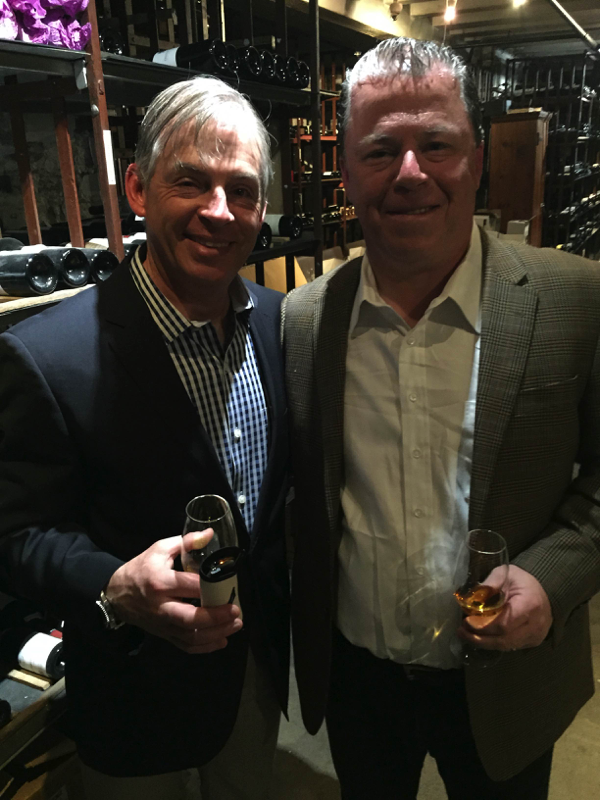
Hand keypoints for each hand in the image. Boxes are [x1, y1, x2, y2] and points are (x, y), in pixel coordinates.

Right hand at [105, 531, 241, 653]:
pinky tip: (221, 640)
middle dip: (216, 617)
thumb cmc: (141, 569)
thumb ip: (186, 542)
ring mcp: (162, 624)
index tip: (230, 584)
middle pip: (190, 618)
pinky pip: (185, 645)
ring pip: (190, 636)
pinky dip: (204, 647)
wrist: (116, 595)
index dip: (212, 586)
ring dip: (216, 634)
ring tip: (235, 625)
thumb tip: (209, 534)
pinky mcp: (164, 635)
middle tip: (236, 611)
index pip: (190, 586)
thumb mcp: (159, 549)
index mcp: (161, 582)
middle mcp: (161, 606)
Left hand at [458, 565, 552, 651]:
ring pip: (506, 646)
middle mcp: (535, 625)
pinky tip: (481, 636)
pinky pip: (511, 646)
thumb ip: (491, 582)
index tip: (466, 622)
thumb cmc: (522, 581)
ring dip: (484, 643)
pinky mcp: (532, 642)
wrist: (543, 592)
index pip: (504, 625)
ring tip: (467, 635)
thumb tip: (472, 595)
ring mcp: (535, 636)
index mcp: (529, 605)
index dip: (483, 627)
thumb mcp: (506, 573)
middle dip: (479, 639)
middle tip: (461, 632)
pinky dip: (494, 643)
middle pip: (504, 640)